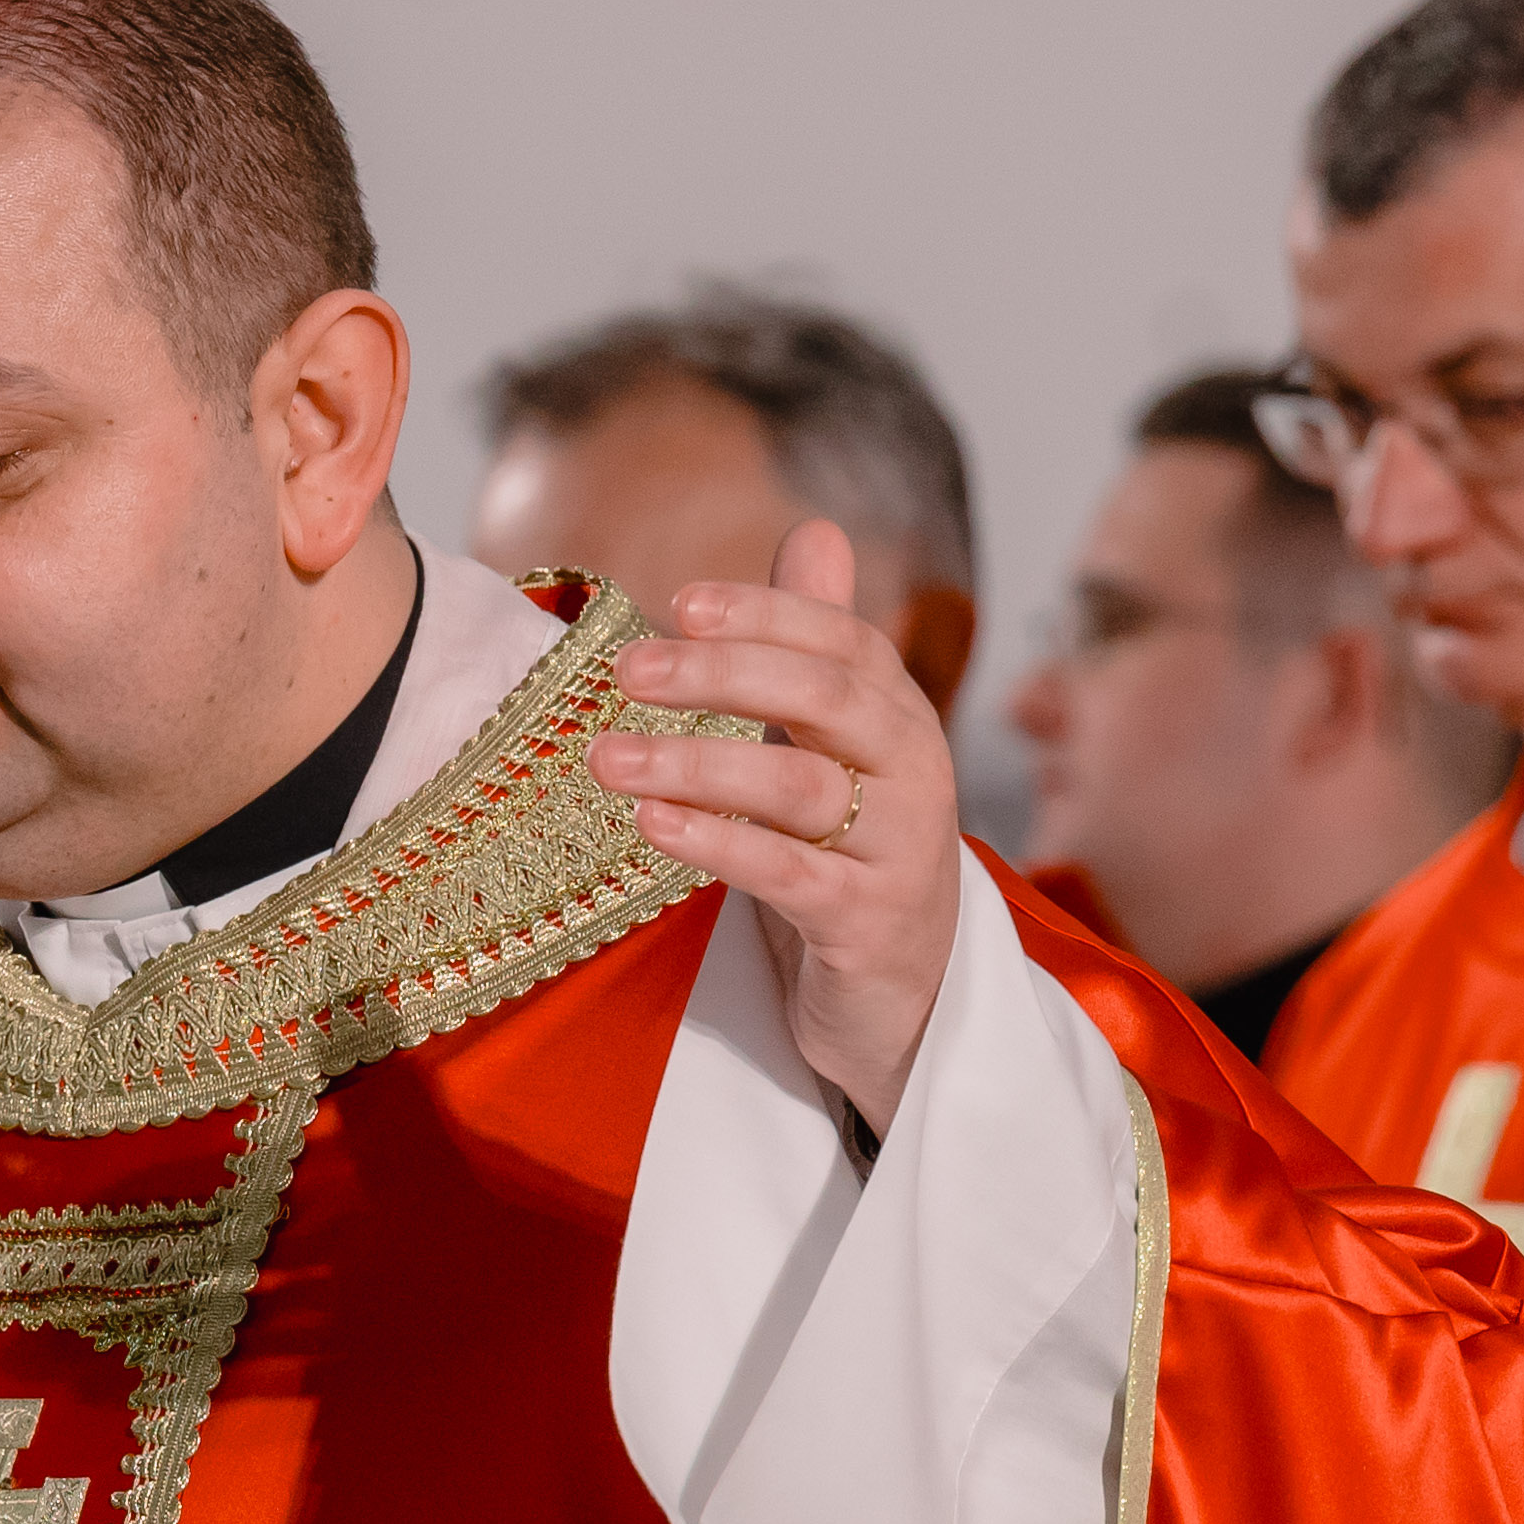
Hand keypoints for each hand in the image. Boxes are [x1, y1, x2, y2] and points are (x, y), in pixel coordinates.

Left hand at [590, 519, 965, 1130]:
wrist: (906, 994)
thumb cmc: (854, 852)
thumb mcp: (836, 743)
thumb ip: (818, 642)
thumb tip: (813, 529)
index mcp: (897, 717)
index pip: (840, 640)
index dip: (764, 614)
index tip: (677, 603)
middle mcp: (913, 771)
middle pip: (826, 696)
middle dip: (723, 673)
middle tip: (627, 671)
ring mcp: (899, 850)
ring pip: (799, 785)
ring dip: (696, 764)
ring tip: (609, 759)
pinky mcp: (869, 924)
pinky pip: (790, 874)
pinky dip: (720, 843)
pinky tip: (653, 827)